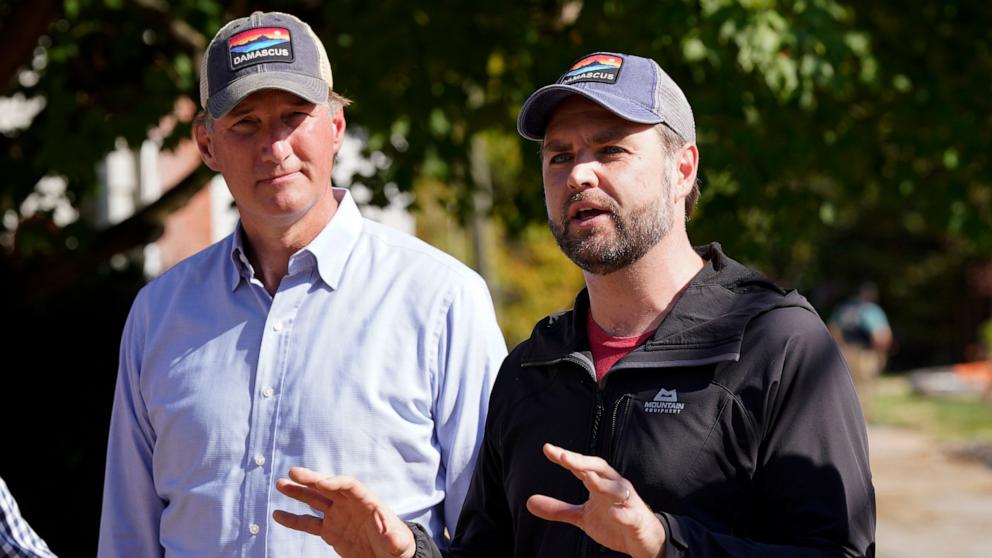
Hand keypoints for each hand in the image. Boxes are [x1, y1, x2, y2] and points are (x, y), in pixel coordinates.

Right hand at [273, 467, 415, 557]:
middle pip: (329, 487)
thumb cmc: (397, 545)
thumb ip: (392, 534)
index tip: (320, 482)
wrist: (390, 557)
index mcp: (367, 502)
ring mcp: (338, 516)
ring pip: (315, 500)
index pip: (349, 486)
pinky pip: (309, 523)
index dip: (335, 482)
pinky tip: (278, 514)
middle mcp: (350, 505)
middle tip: (293, 472)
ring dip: (299, 492)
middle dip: (312, 479)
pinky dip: (294, 519)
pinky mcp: (330, 531)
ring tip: (281, 484)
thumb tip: (388, 530)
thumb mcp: (397, 541)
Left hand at [526, 444, 665, 557]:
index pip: (582, 466)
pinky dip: (624, 513)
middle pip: (599, 468)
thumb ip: (558, 509)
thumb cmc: (615, 521)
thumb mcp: (582, 516)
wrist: (645, 540)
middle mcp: (614, 487)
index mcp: (600, 484)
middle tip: (563, 457)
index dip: (566, 457)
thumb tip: (528, 501)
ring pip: (617, 488)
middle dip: (582, 461)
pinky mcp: (638, 519)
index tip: (547, 449)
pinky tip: (615, 514)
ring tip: (588, 478)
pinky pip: (631, 515)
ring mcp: (627, 502)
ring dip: (603, 484)